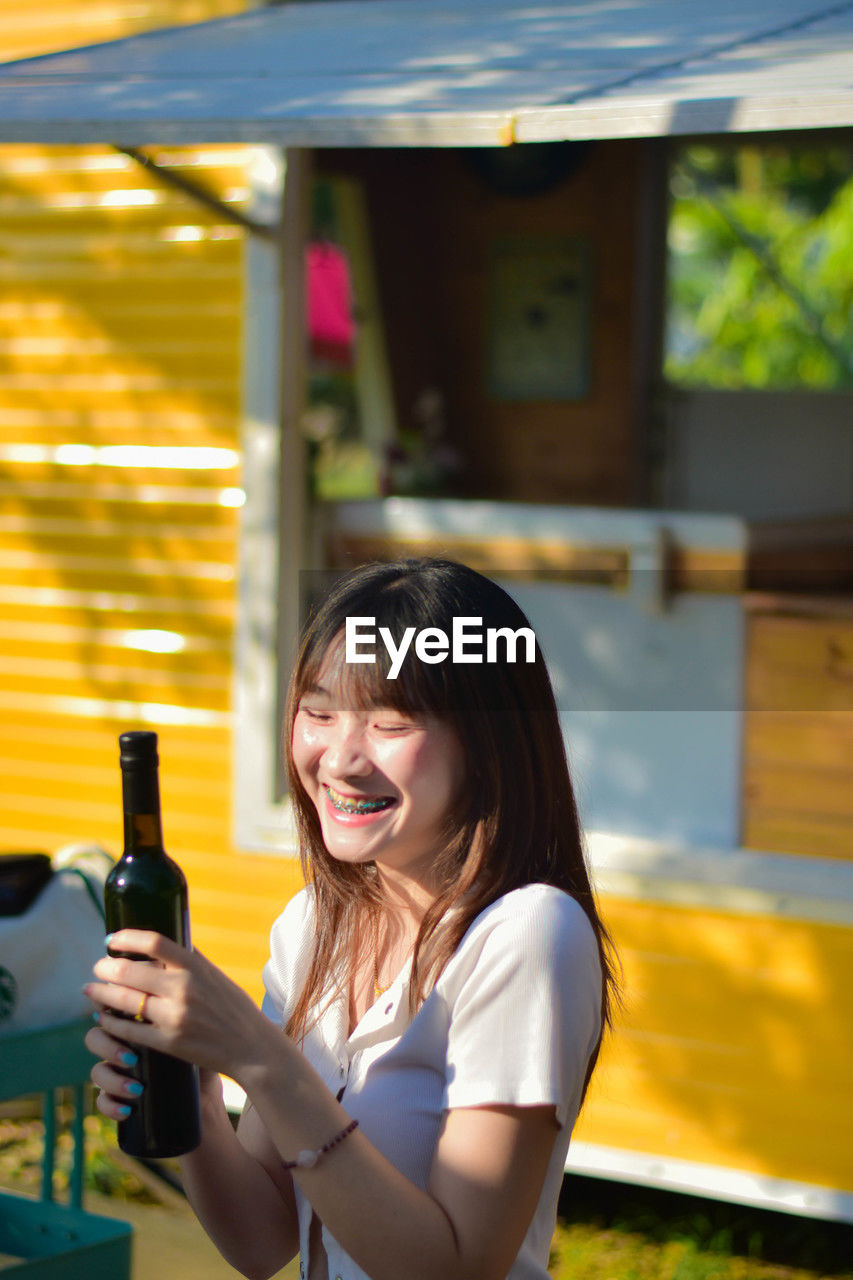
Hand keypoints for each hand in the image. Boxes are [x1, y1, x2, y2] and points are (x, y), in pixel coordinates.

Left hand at [84, 930, 269, 1084]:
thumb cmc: (234, 1009)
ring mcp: (174, 1016)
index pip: (154, 942)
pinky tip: (103, 1018)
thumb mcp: (215, 976)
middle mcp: (184, 988)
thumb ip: (190, 960)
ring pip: (124, 1001)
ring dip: (102, 994)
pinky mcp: (168, 1042)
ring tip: (91, 990)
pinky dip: (111, 1022)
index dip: (127, 938)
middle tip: (98, 967)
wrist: (251, 1047)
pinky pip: (129, 1030)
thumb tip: (161, 943)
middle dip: (105, 968)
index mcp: (196, 967)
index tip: (111, 939)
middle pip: (130, 971)